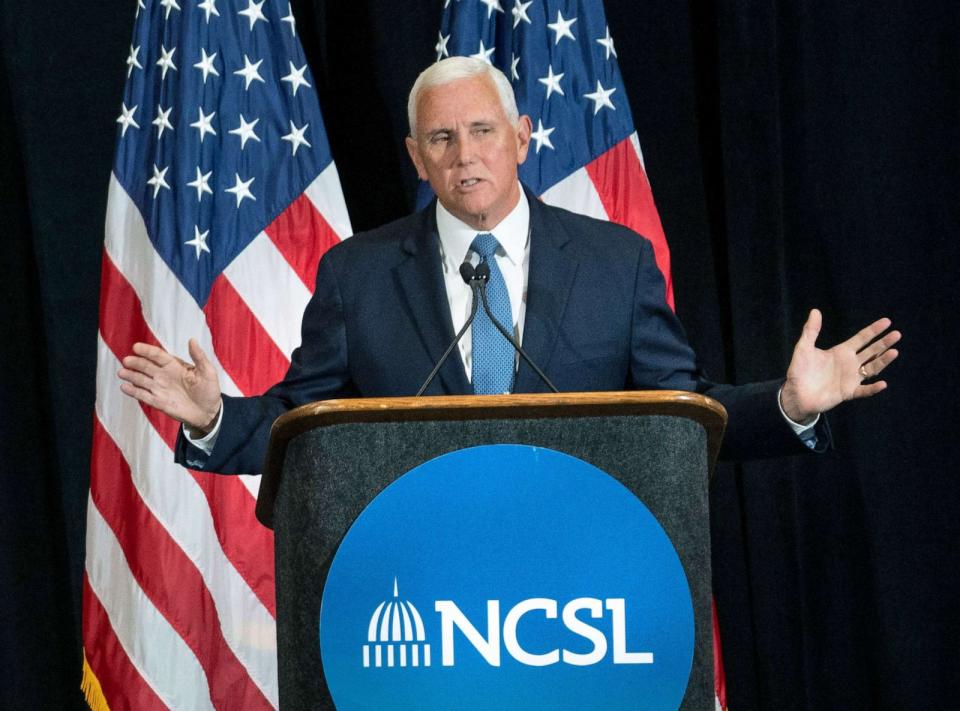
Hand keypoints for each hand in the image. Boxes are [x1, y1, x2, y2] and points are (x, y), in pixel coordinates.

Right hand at [118, 339, 221, 433]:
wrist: (208, 412)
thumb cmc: (209, 390)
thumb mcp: (208, 372)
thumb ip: (199, 357)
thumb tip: (192, 340)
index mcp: (175, 366)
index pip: (158, 355)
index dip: (147, 351)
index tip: (136, 347)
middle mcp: (164, 376)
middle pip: (147, 367)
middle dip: (136, 363)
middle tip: (127, 360)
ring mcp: (160, 389)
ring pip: (142, 380)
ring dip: (131, 376)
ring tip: (122, 373)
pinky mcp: (158, 402)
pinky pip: (143, 395)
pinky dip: (133, 392)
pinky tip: (124, 387)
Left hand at [780, 309, 900, 423]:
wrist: (795, 394)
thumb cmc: (799, 370)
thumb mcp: (804, 348)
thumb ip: (811, 330)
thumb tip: (815, 310)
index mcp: (841, 352)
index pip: (862, 338)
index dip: (874, 330)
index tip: (887, 321)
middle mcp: (849, 364)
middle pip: (871, 351)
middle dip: (883, 343)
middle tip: (897, 334)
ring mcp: (850, 378)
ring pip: (872, 368)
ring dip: (883, 361)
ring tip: (894, 352)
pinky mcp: (848, 392)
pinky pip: (863, 391)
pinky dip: (873, 388)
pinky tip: (882, 384)